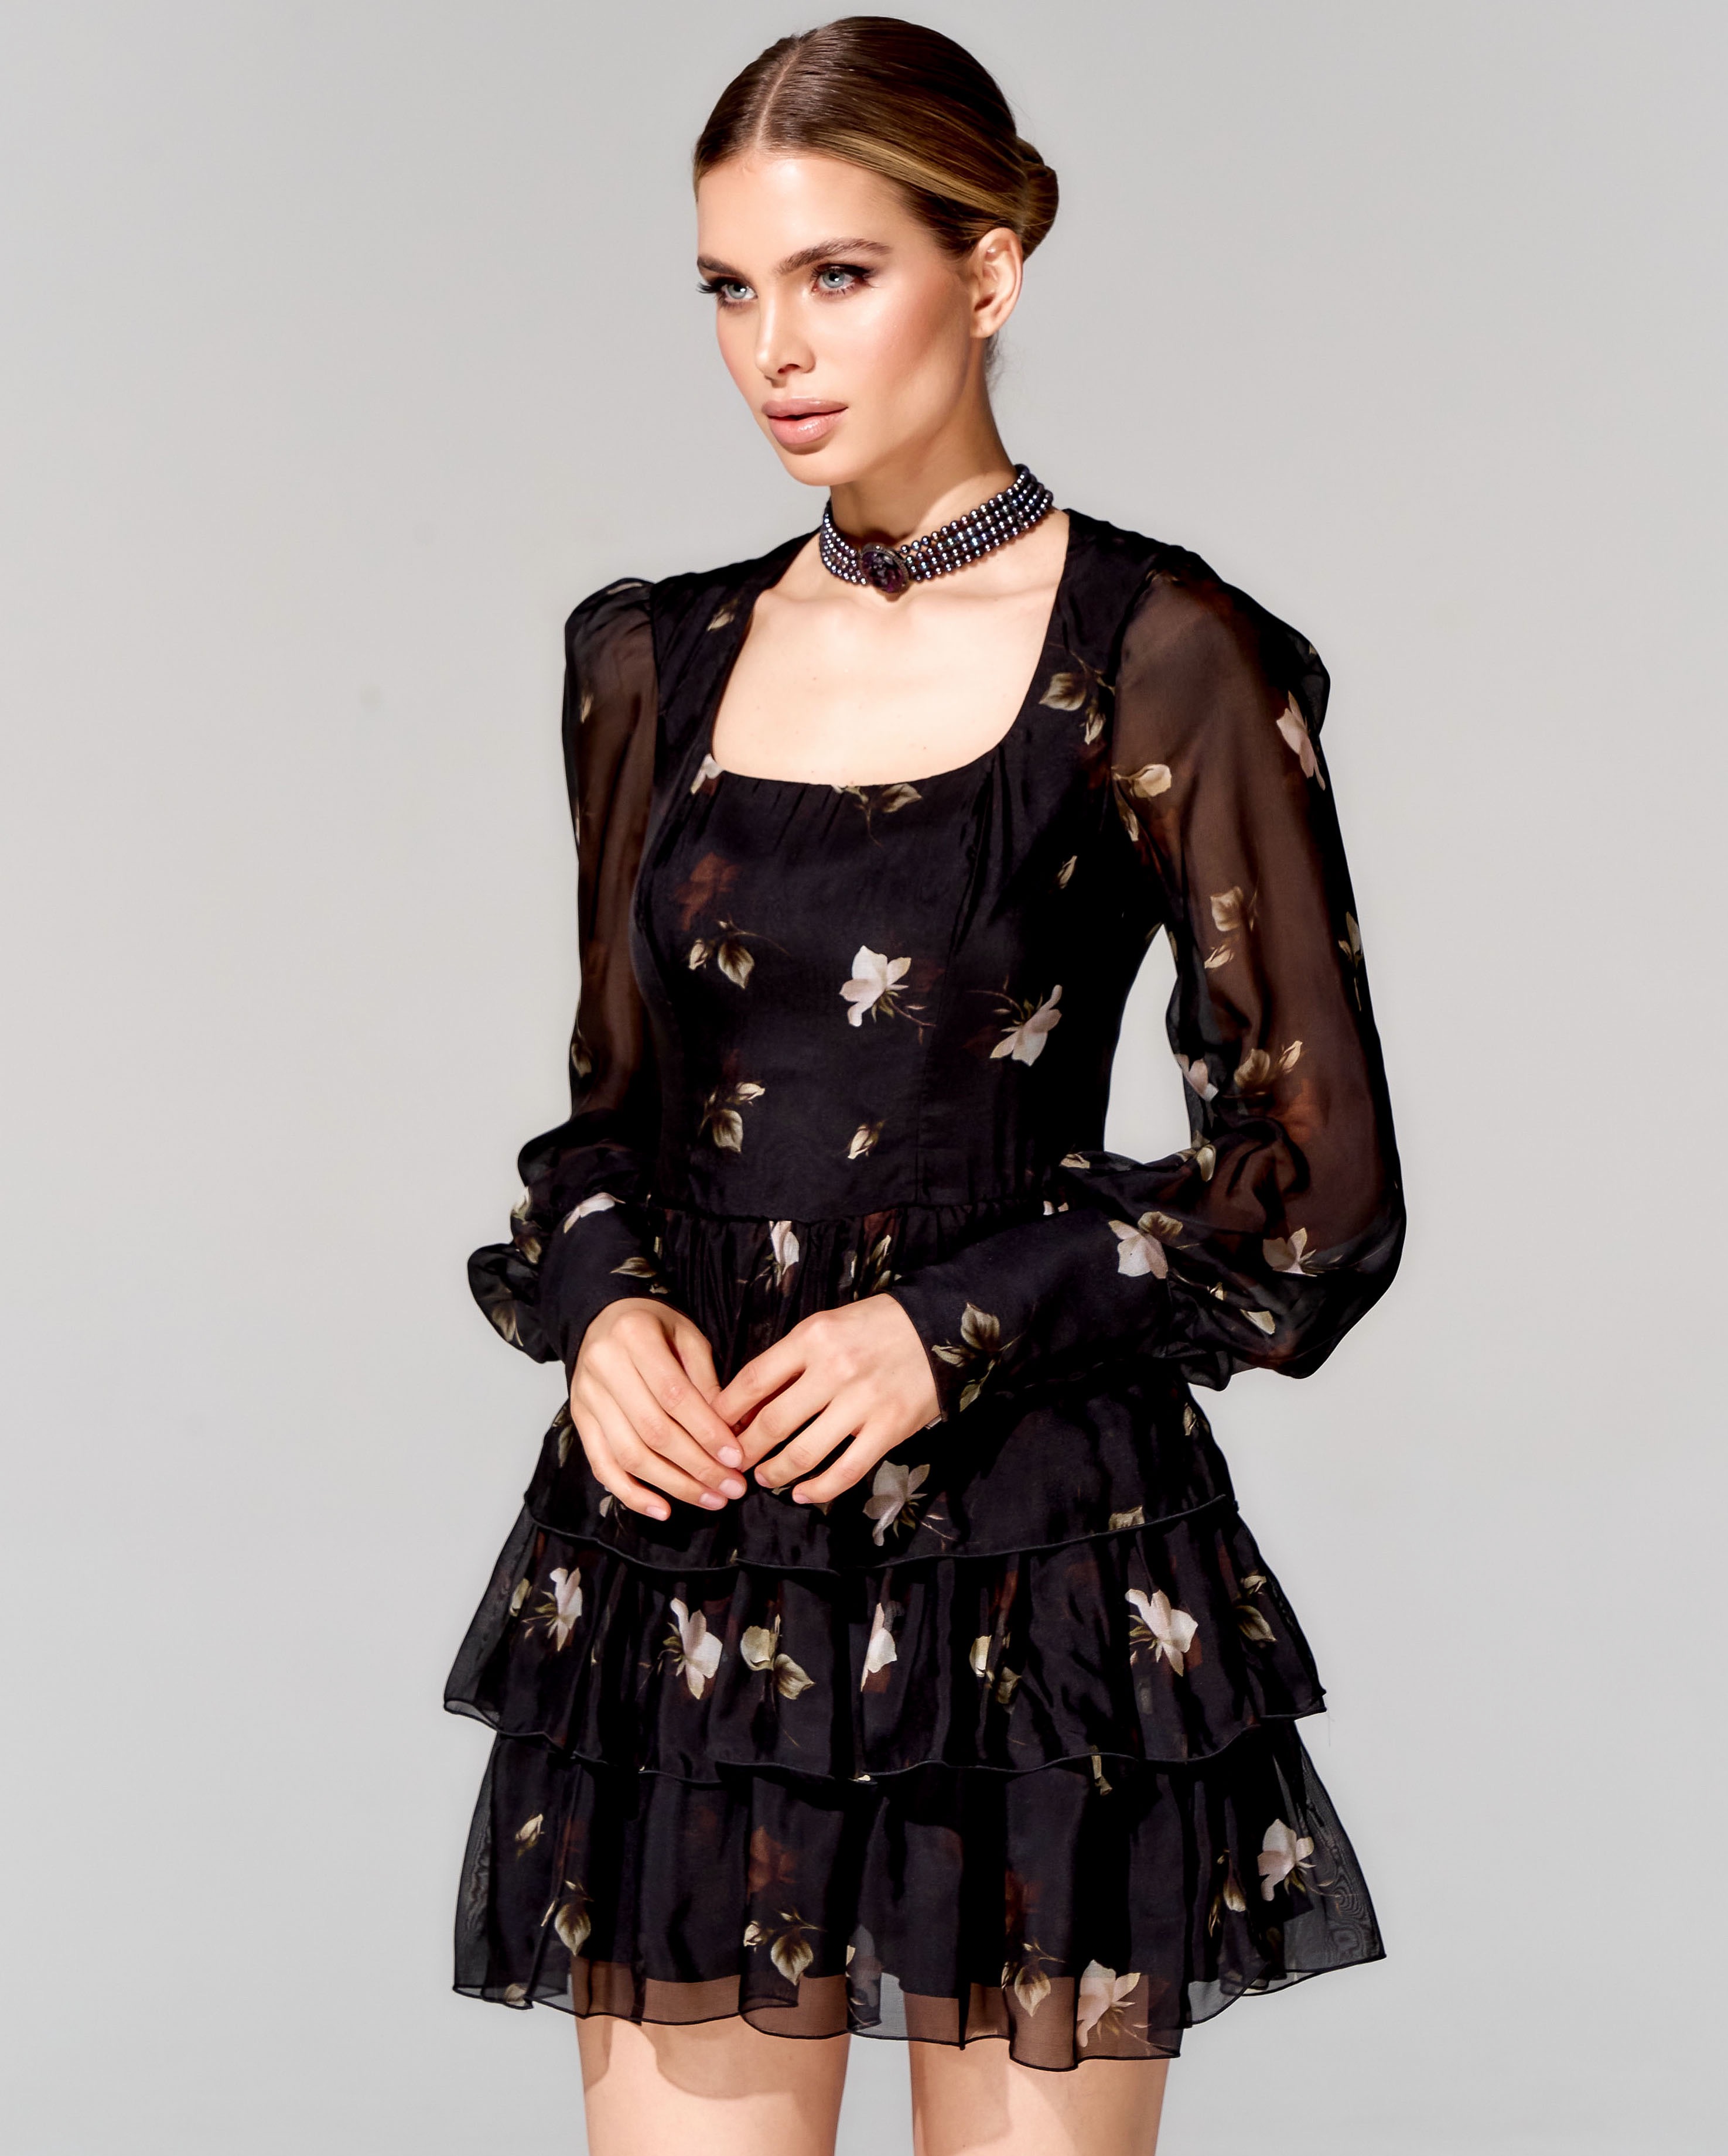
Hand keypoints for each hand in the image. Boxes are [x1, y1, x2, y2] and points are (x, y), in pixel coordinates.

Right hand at [569, 1298, 745, 1522]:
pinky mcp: (579, 1420)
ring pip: (629, 1454)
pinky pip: (602, 1465)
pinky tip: (662, 1509)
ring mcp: (586, 1396)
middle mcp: (603, 1366)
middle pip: (653, 1431)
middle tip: (731, 1488)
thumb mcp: (687, 1337)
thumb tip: (731, 1432)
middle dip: (697, 1466)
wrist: (604, 1318)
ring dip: (673, 1485)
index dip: (707, 1431)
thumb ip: (705, 1381)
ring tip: (710, 1499)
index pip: (674, 1395)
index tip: (736, 1458)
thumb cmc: (654, 1327)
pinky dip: (631, 1493)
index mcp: (634, 1336)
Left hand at [713, 1295, 940, 1505]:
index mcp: (811, 1338)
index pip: (753, 1380)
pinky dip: (819, 1489)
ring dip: (776, 1473)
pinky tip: (804, 1494)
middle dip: (744, 1451)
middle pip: (772, 1422)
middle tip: (731, 1466)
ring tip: (765, 1479)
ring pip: (804, 1452)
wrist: (939, 1326)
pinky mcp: (889, 1428)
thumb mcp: (825, 1325)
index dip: (726, 1411)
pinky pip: (846, 1470)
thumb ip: (790, 1360)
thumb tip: (748, 1403)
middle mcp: (833, 1369)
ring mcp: (862, 1401)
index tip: (713, 1429)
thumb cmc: (873, 1326)